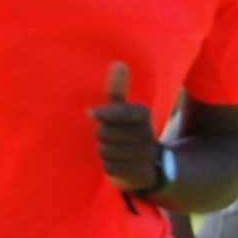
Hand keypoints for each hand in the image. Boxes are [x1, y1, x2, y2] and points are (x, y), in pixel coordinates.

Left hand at [90, 62, 162, 197]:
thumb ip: (118, 89)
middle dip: (101, 136)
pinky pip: (112, 169)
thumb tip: (118, 63)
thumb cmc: (125, 133)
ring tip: (110, 151)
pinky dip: (108, 167)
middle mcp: (148, 134)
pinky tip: (113, 165)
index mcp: (143, 115)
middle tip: (105, 138)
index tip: (89, 113)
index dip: (106, 113)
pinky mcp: (143, 174)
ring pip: (109, 152)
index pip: (123, 112)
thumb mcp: (121, 111)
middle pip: (108, 133)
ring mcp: (147, 156)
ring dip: (104, 153)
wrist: (145, 166)